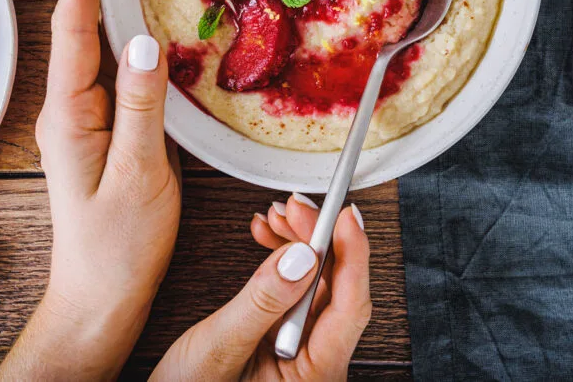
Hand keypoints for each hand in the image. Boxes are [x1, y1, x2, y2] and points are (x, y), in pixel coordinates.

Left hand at [0, 0, 181, 380]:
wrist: (104, 293)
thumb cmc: (119, 243)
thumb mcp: (138, 174)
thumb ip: (140, 107)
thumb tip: (143, 42)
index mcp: (71, 115)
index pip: (74, 33)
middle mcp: (72, 109)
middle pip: (80, 28)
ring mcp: (87, 118)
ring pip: (96, 45)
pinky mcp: (107, 129)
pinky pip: (113, 69)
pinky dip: (124, 32)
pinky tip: (138, 20)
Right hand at [151, 194, 370, 380]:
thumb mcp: (220, 348)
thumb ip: (263, 302)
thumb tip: (300, 257)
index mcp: (316, 375)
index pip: (351, 307)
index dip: (352, 255)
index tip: (346, 215)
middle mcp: (317, 362)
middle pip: (337, 288)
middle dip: (319, 239)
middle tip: (297, 207)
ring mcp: (303, 348)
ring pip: (318, 284)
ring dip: (301, 244)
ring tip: (276, 217)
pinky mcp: (286, 336)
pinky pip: (297, 290)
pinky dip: (285, 260)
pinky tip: (270, 239)